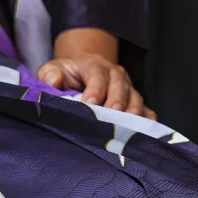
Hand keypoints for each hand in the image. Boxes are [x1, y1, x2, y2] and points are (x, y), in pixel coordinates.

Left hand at [38, 53, 156, 119]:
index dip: (95, 89)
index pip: (98, 75)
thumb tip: (53, 82)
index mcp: (95, 65)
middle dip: (117, 102)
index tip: (89, 105)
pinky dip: (147, 120)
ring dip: (132, 113)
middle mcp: (116, 75)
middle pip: (121, 87)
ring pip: (136, 98)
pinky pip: (147, 110)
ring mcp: (128, 88)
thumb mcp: (54, 69)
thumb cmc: (67, 74)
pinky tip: (144, 132)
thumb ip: (49, 74)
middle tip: (112, 117)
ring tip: (126, 127)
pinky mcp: (135, 101)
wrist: (84, 70)